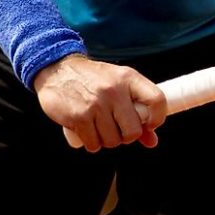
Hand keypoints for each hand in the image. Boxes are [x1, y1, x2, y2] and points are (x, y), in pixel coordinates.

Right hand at [34, 54, 167, 151]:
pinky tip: (88, 131)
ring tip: (100, 127)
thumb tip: (152, 141)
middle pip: (133, 131)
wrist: (57, 70)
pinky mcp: (79, 117)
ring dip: (107, 140)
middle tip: (117, 129)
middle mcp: (114, 90)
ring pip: (113, 141)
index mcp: (128, 78)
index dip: (157, 118)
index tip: (149, 125)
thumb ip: (136, 111)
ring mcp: (96, 105)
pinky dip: (92, 143)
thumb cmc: (93, 80)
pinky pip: (94, 144)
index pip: (157, 100)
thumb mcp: (119, 85)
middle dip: (126, 136)